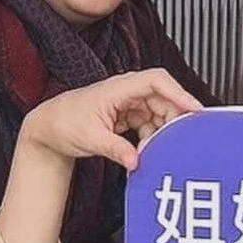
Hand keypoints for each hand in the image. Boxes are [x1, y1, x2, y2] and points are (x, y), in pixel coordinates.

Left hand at [22, 69, 202, 170]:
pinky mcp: (127, 113)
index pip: (157, 81)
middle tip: (181, 137)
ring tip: (161, 147)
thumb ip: (115, 149)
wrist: (48, 127)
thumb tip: (136, 160)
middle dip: (174, 116)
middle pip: (163, 96)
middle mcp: (126, 90)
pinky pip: (150, 121)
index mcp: (118, 87)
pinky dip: (154, 135)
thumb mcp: (90, 138)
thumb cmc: (63, 122)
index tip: (194, 109)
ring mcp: (127, 101)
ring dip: (164, 129)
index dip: (179, 93)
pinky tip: (149, 148)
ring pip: (159, 110)